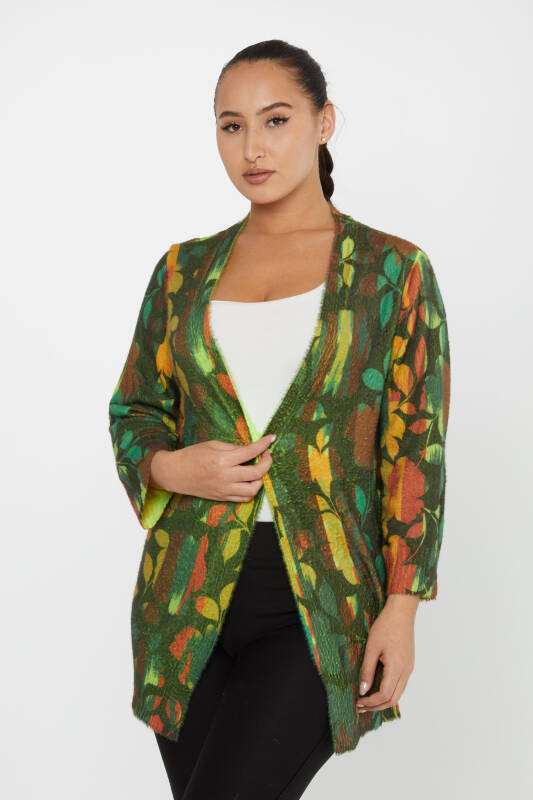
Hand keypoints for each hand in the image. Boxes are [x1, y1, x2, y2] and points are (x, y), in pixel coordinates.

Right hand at [149, 434, 275, 501]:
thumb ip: (233, 448)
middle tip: (266, 454)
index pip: (250, 452)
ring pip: (253, 489)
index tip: (271, 438)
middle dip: (267, 462)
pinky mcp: (222, 497)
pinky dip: (251, 490)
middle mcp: (225, 476)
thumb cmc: (191, 456)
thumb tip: (250, 449)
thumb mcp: (213, 445)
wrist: (174, 473)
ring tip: (257, 469)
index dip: (264, 444)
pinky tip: (249, 480)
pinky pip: (244, 498)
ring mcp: (224, 489)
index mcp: (222, 460)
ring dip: (260, 479)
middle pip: (257, 473)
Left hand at [357, 594, 418, 712]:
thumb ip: (367, 670)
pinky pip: (400, 684)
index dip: (371, 702)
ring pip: (398, 693)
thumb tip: (363, 690)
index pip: (384, 695)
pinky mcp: (409, 664)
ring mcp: (409, 668)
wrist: (402, 612)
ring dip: (383, 700)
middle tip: (361, 706)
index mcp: (397, 668)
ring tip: (367, 699)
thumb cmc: (386, 626)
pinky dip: (389, 691)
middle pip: (393, 699)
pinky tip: (377, 687)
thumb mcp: (372, 647)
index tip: (358, 702)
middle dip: (376, 706)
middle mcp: (406, 671)